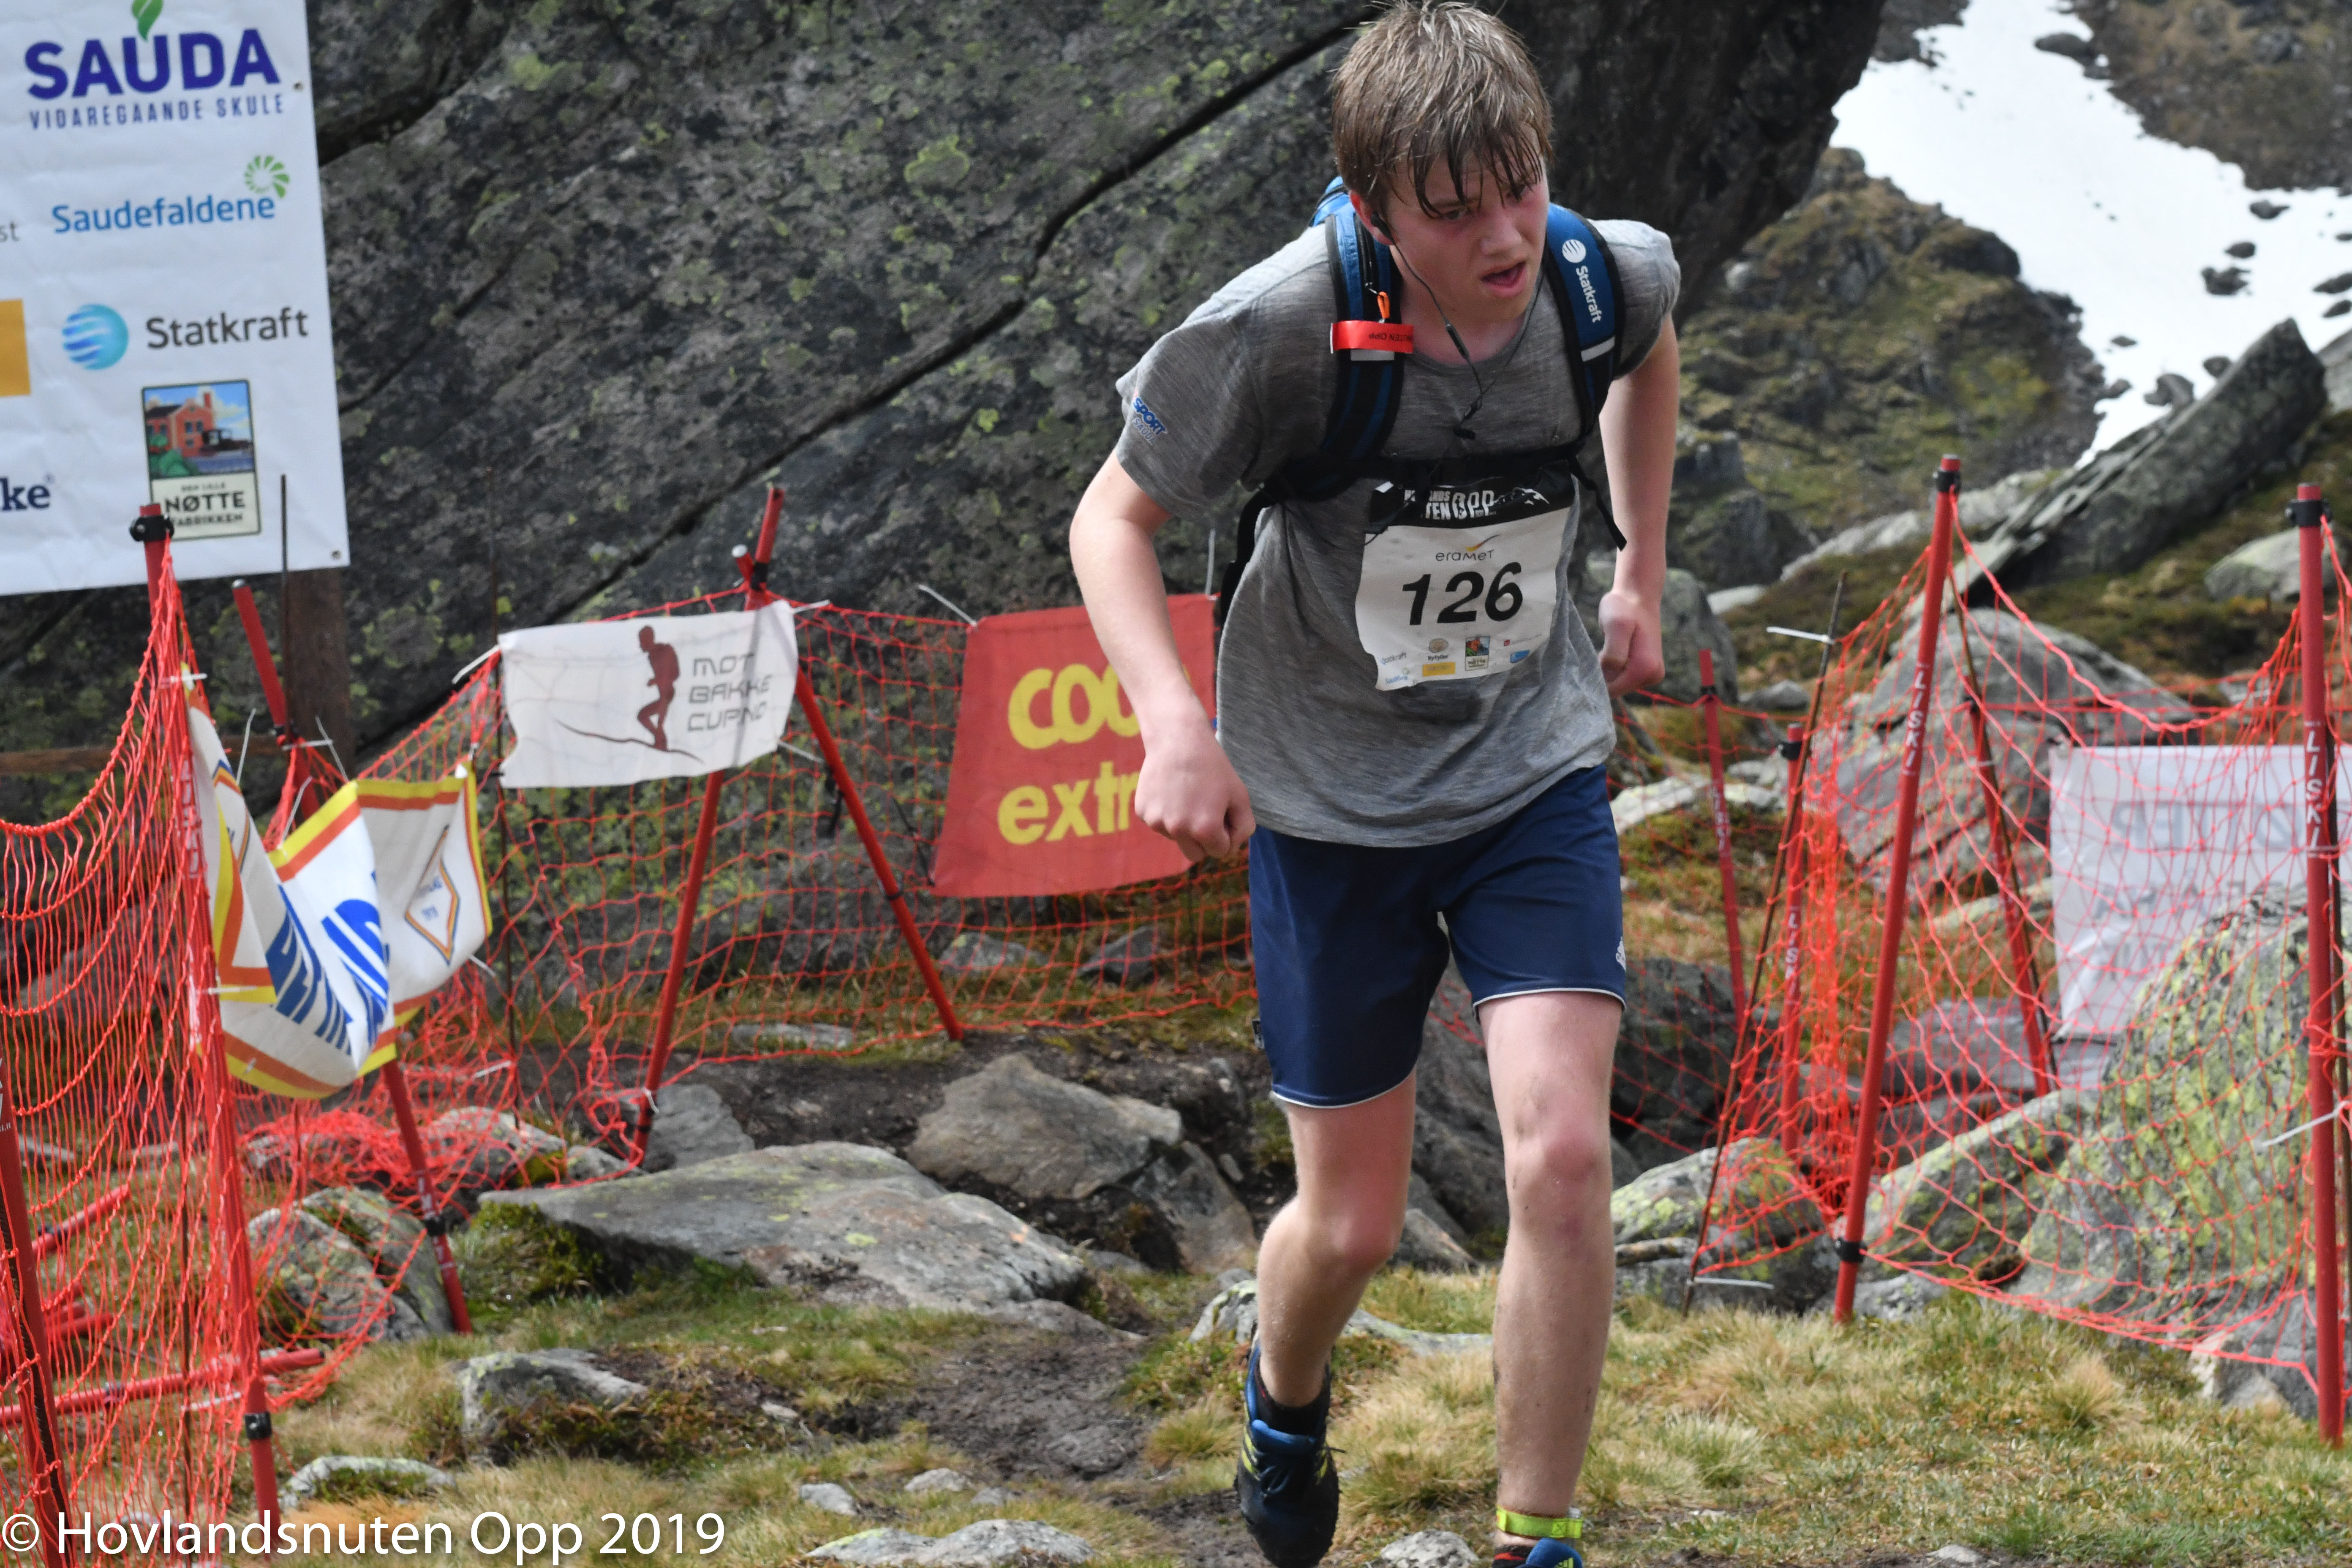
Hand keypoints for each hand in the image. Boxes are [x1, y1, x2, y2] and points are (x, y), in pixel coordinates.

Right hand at [1133, 718, 1255, 862]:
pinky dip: (1167, 814)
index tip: (1223, 814)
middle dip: (1204, 840)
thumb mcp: (1240, 796)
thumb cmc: (1213, 767)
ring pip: (1176, 839)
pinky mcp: (1143, 813)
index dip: (1226, 834)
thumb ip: (1244, 828)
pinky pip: (1160, 824)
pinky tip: (1171, 791)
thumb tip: (1231, 847)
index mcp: (1205, 830)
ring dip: (1184, 825)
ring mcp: (1157, 823)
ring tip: (1187, 795)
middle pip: (1195, 855)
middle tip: (1206, 811)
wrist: (1177, 739)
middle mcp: (1178, 831)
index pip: (1220, 852)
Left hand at [1597, 588, 1664, 697]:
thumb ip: (1613, 653)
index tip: (1596, 655)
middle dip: (1603, 674)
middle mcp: (1652, 676)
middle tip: (1602, 649)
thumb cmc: (1624, 608)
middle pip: (1615, 689)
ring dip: (1608, 670)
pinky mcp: (1646, 671)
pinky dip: (1613, 668)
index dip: (1598, 677)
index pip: (1612, 690)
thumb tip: (1609, 677)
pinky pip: (1623, 678)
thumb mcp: (1615, 626)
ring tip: (1609, 647)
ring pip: (1618, 684)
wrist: (1637, 597)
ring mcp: (1651, 675)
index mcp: (1646, 668)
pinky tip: (1613, 650)